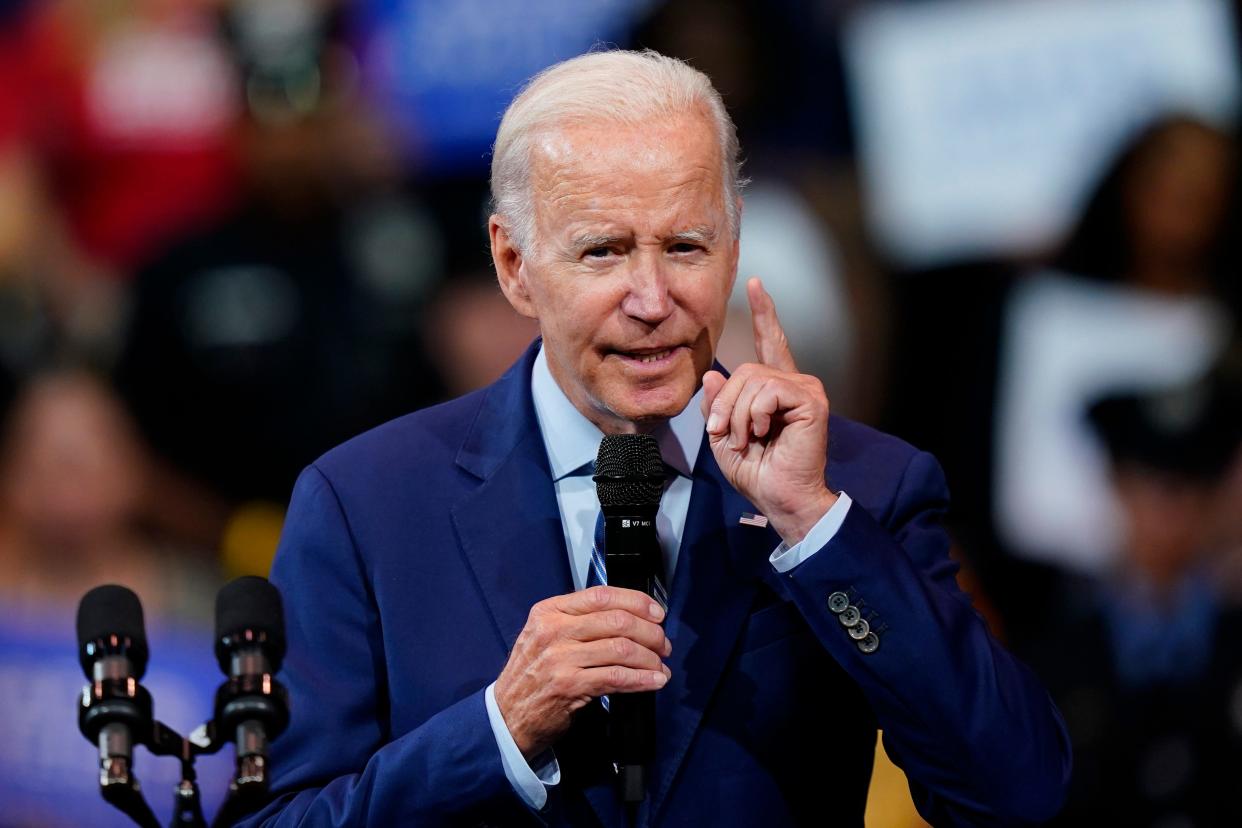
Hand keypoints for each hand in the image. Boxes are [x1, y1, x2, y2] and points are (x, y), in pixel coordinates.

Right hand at [493, 586, 671, 757]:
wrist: (507, 715)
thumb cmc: (531, 675)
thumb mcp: (544, 635)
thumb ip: (578, 621)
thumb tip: (628, 616)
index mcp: (549, 611)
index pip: (601, 595)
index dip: (636, 601)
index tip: (656, 612)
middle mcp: (554, 630)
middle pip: (617, 621)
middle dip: (650, 632)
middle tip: (662, 644)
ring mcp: (560, 658)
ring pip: (621, 648)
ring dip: (650, 658)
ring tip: (660, 665)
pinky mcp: (569, 686)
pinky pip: (617, 677)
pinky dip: (642, 679)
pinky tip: (654, 681)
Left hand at [702, 278, 836, 544]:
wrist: (779, 497)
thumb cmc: (756, 472)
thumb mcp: (723, 435)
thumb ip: (718, 404)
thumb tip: (713, 376)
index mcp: (776, 389)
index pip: (770, 342)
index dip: (764, 313)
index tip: (757, 284)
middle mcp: (794, 382)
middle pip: (745, 369)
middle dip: (724, 403)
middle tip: (722, 433)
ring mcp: (805, 389)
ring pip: (752, 380)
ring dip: (736, 414)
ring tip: (744, 439)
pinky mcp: (811, 400)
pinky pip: (767, 391)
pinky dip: (753, 415)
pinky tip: (762, 433)